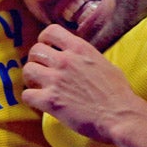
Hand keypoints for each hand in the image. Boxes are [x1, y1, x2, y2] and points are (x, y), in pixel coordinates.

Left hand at [22, 24, 139, 142]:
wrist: (120, 115)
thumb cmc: (118, 93)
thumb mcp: (105, 64)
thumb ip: (88, 59)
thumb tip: (82, 61)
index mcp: (80, 49)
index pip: (51, 31)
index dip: (44, 40)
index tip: (47, 49)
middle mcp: (65, 60)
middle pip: (35, 50)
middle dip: (36, 60)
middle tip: (42, 71)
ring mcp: (56, 79)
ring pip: (28, 70)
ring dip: (31, 78)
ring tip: (38, 86)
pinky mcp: (50, 100)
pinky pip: (27, 95)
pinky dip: (31, 99)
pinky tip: (39, 102)